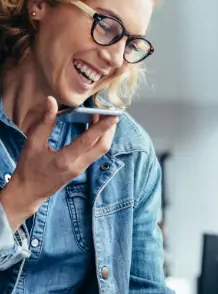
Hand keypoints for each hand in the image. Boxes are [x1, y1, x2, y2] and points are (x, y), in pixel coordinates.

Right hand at [0, 96, 117, 230]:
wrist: (29, 193)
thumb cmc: (28, 168)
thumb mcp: (33, 143)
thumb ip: (45, 122)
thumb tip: (51, 101)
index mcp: (65, 160)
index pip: (88, 141)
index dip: (102, 127)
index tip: (113, 115)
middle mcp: (78, 166)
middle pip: (102, 147)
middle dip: (109, 129)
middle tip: (110, 112)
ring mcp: (81, 169)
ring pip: (101, 150)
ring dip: (105, 134)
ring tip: (103, 116)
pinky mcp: (81, 169)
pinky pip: (95, 153)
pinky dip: (98, 139)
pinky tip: (94, 127)